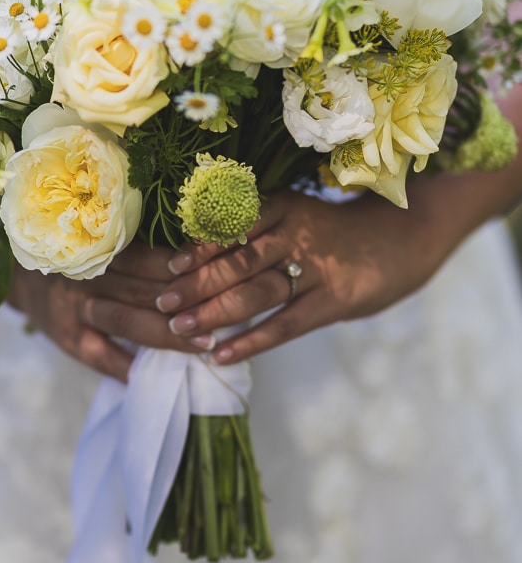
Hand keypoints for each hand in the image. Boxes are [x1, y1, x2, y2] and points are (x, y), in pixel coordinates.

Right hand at [10, 239, 219, 379]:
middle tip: (220, 310)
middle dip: (181, 299)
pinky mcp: (67, 339)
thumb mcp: (97, 239)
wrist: (22, 278)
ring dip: (166, 333)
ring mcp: (74, 310)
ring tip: (202, 343)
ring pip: (124, 321)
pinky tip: (156, 373)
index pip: (139, 255)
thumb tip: (194, 250)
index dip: (172, 261)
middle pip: (138, 288)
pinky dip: (127, 366)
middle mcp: (85, 276)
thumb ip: (137, 245)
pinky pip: (100, 356)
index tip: (203, 265)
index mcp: (96, 248)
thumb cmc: (75, 254)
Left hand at [148, 184, 460, 364]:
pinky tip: (222, 354)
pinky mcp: (334, 301)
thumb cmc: (333, 232)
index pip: (233, 229)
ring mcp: (317, 269)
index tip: (167, 267)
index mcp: (283, 208)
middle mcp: (297, 235)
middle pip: (238, 262)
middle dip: (196, 284)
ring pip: (256, 293)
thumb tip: (196, 250)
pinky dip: (251, 341)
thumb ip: (255, 229)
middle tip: (162, 303)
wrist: (401, 238)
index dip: (198, 249)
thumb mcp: (297, 216)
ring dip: (215, 313)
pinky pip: (285, 325)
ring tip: (180, 330)